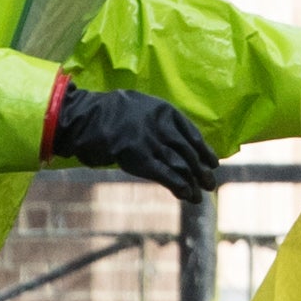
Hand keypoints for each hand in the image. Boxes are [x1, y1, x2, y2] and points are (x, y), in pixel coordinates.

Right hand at [49, 86, 219, 197]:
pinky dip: (179, 187)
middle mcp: (162, 126)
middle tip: (210, 183)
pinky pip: (167, 175)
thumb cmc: (109, 112)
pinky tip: (187, 197)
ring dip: (193, 183)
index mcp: (164, 111)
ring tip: (200, 195)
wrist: (86, 117)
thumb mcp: (138, 104)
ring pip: (181, 165)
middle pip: (189, 151)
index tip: (213, 162)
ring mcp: (152, 143)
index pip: (192, 133)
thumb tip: (172, 134)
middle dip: (202, 170)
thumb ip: (157, 117)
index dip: (205, 150)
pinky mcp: (141, 159)